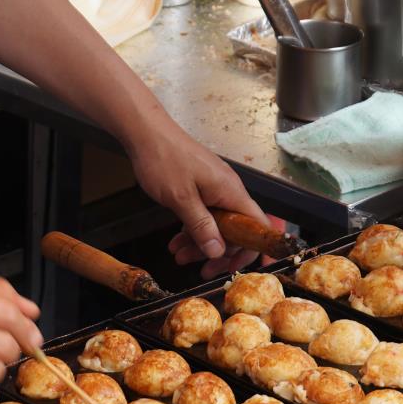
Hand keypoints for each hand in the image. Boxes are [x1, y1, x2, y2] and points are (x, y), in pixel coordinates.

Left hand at [129, 125, 268, 277]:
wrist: (146, 132)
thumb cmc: (164, 158)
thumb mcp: (181, 199)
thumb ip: (201, 226)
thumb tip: (217, 251)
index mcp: (230, 191)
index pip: (256, 226)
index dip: (249, 249)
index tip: (232, 267)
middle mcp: (227, 190)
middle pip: (235, 230)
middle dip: (218, 252)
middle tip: (202, 271)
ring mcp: (214, 189)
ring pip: (216, 225)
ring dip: (199, 244)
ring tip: (180, 256)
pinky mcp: (200, 188)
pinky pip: (203, 215)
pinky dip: (191, 230)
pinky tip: (176, 241)